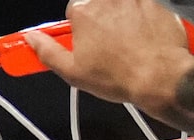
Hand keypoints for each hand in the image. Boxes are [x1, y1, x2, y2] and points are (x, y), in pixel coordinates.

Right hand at [24, 0, 193, 118]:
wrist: (161, 77)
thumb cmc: (120, 76)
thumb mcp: (73, 72)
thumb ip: (48, 51)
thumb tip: (32, 40)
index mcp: (82, 11)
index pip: (76, 13)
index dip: (84, 32)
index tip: (91, 45)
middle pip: (100, 8)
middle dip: (106, 25)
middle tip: (114, 50)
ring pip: (123, 9)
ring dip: (126, 22)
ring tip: (133, 48)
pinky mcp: (154, 3)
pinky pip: (146, 9)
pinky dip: (147, 22)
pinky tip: (148, 41)